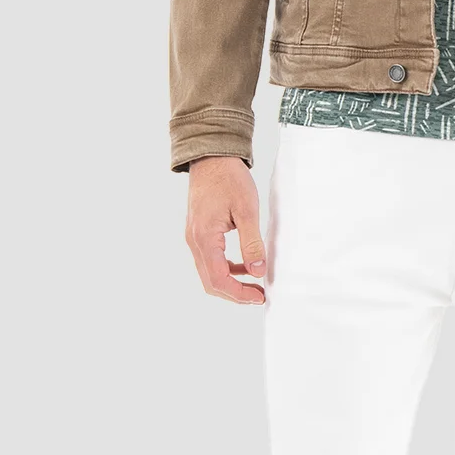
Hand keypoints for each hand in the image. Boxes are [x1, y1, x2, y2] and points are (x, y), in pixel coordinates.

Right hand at [184, 156, 266, 304]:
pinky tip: (244, 266)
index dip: (239, 294)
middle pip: (210, 282)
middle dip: (235, 294)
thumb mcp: (247, 210)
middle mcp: (194, 241)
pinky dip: (226, 269)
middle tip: (259, 295)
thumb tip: (258, 271)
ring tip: (254, 284)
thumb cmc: (229, 179)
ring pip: (208, 273)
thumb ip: (252, 243)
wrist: (212, 158)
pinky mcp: (198, 233)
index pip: (218, 279)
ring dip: (230, 283)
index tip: (260, 296)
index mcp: (204, 238)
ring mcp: (194, 238)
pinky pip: (209, 260)